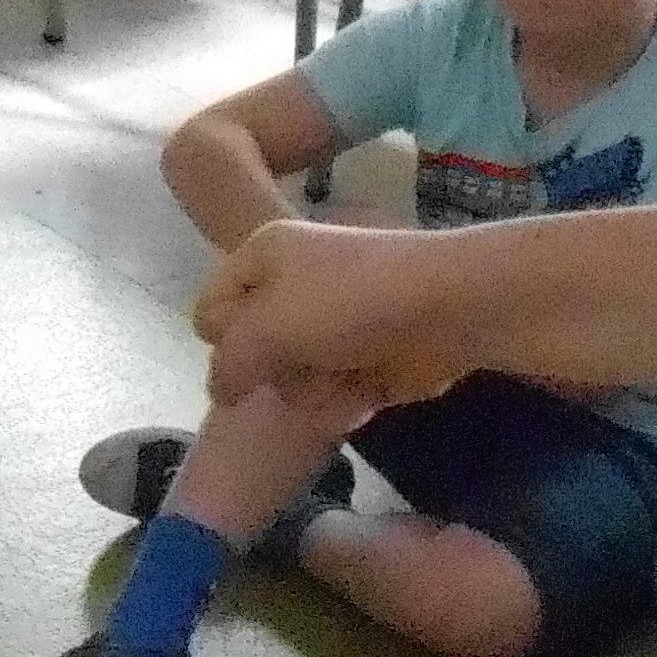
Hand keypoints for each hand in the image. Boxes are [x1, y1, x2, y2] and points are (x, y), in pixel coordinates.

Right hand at [199, 219, 475, 415]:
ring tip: (344, 373)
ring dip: (314, 388)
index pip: (209, 311)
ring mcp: (331, 329)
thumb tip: (220, 392)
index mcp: (263, 256)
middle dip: (276, 369)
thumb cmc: (348, 302)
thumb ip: (227, 363)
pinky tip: (366, 390)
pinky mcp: (363, 364)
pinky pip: (329, 399)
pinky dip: (345, 400)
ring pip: (290, 384)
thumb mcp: (266, 325)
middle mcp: (293, 288)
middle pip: (251, 356)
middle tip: (304, 358)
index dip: (222, 340)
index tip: (249, 349)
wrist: (447, 310)